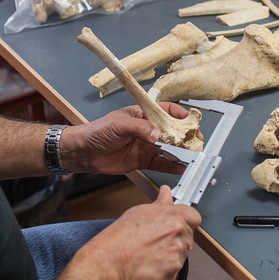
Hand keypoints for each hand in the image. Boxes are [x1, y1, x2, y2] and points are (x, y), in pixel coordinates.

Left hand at [61, 103, 198, 174]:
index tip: (191, 122)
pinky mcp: (142, 160)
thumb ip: (139, 128)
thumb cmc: (97, 131)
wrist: (83, 152)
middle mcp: (147, 129)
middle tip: (195, 142)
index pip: (166, 111)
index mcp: (142, 114)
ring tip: (192, 156)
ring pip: (168, 148)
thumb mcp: (119, 125)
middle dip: (185, 136)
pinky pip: (160, 163)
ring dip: (180, 152)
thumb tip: (158, 134)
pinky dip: (171, 166)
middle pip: (171, 131)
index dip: (180, 115)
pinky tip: (180, 168)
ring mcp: (145, 145)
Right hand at [73, 186, 201, 279]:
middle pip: (188, 236)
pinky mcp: (173, 271)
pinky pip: (175, 270)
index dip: (187, 221)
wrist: (109, 262)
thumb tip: (166, 193)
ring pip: (182, 254)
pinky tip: (151, 264)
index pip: (194, 216)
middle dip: (176, 239)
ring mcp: (177, 253)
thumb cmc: (120, 238)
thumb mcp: (140, 211)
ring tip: (151, 253)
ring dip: (171, 255)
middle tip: (157, 241)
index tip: (180, 224)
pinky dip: (165, 269)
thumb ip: (160, 203)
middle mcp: (177, 233)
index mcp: (172, 215)